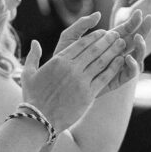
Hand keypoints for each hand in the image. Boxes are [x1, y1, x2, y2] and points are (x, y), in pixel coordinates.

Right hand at [22, 20, 139, 130]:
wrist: (39, 119)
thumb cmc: (32, 98)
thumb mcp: (28, 74)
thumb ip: (33, 56)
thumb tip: (35, 42)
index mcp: (58, 61)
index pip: (81, 44)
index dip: (94, 36)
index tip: (103, 32)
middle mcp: (71, 68)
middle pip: (94, 50)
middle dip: (107, 40)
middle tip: (117, 34)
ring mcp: (81, 81)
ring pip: (101, 61)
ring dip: (114, 51)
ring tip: (122, 44)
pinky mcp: (88, 94)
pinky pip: (104, 77)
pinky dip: (114, 67)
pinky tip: (121, 61)